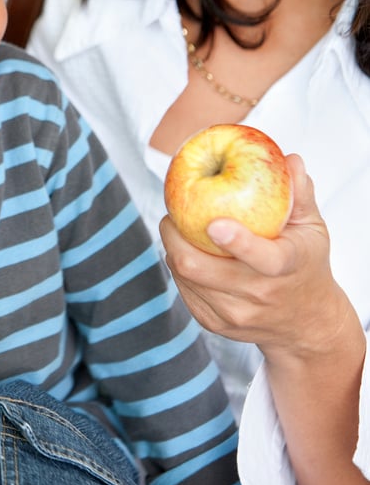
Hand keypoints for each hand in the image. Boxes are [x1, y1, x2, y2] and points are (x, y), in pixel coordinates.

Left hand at [159, 154, 347, 357]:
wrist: (307, 324)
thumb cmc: (306, 263)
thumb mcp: (312, 228)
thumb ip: (300, 193)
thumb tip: (290, 159)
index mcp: (286, 268)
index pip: (263, 259)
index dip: (237, 242)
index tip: (214, 223)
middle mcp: (259, 296)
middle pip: (201, 269)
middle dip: (177, 235)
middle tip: (173, 210)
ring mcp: (235, 315)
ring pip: (186, 277)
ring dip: (173, 246)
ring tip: (176, 225)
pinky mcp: (216, 325)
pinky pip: (184, 290)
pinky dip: (178, 266)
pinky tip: (183, 249)